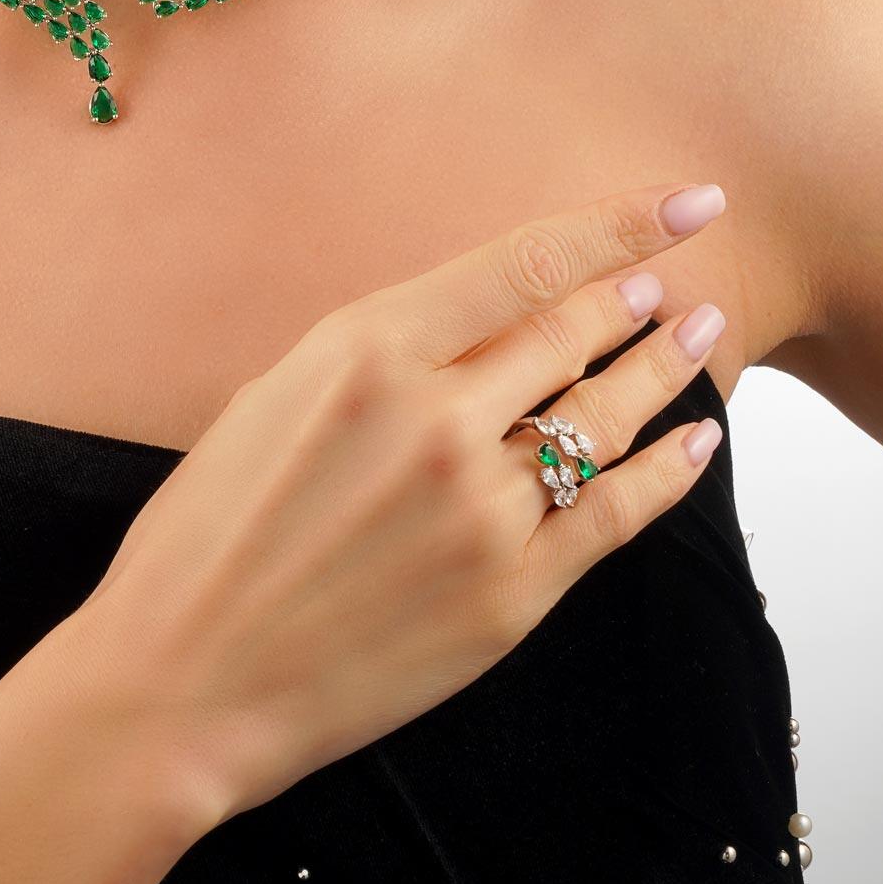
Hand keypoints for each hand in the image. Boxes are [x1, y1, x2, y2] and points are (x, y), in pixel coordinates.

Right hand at [70, 181, 729, 823]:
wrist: (182, 681)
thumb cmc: (204, 536)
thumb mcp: (269, 400)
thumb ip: (374, 357)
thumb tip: (468, 327)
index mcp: (365, 351)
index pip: (527, 263)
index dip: (620, 224)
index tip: (687, 202)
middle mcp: (436, 418)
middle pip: (574, 335)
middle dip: (638, 300)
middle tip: (673, 285)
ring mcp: (480, 511)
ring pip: (605, 420)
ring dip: (665, 371)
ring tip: (700, 339)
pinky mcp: (509, 597)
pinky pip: (615, 516)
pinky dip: (668, 473)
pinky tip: (697, 441)